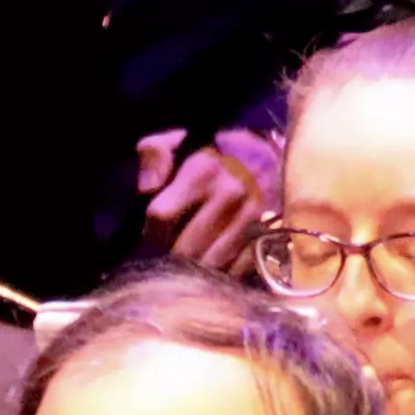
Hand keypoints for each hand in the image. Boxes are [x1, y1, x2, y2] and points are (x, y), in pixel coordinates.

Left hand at [135, 128, 278, 272]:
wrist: (268, 153)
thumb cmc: (212, 152)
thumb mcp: (178, 141)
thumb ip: (154, 154)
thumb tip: (147, 188)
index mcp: (202, 170)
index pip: (161, 215)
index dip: (148, 232)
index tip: (146, 239)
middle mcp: (230, 194)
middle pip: (185, 246)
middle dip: (168, 258)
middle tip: (163, 260)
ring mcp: (252, 215)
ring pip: (211, 261)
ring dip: (194, 271)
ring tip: (184, 268)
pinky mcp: (268, 231)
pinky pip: (238, 266)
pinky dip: (221, 273)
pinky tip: (211, 268)